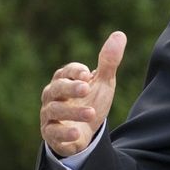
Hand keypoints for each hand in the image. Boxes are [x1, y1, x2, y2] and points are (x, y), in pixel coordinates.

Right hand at [40, 31, 126, 155]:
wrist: (86, 131)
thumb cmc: (91, 100)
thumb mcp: (103, 82)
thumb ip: (109, 61)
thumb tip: (120, 34)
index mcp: (64, 80)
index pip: (65, 72)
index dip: (75, 71)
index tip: (87, 73)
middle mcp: (52, 96)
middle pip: (56, 89)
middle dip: (71, 88)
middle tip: (87, 88)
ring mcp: (49, 115)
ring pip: (54, 110)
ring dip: (72, 112)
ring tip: (91, 113)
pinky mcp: (51, 134)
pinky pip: (52, 133)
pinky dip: (63, 134)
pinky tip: (76, 133)